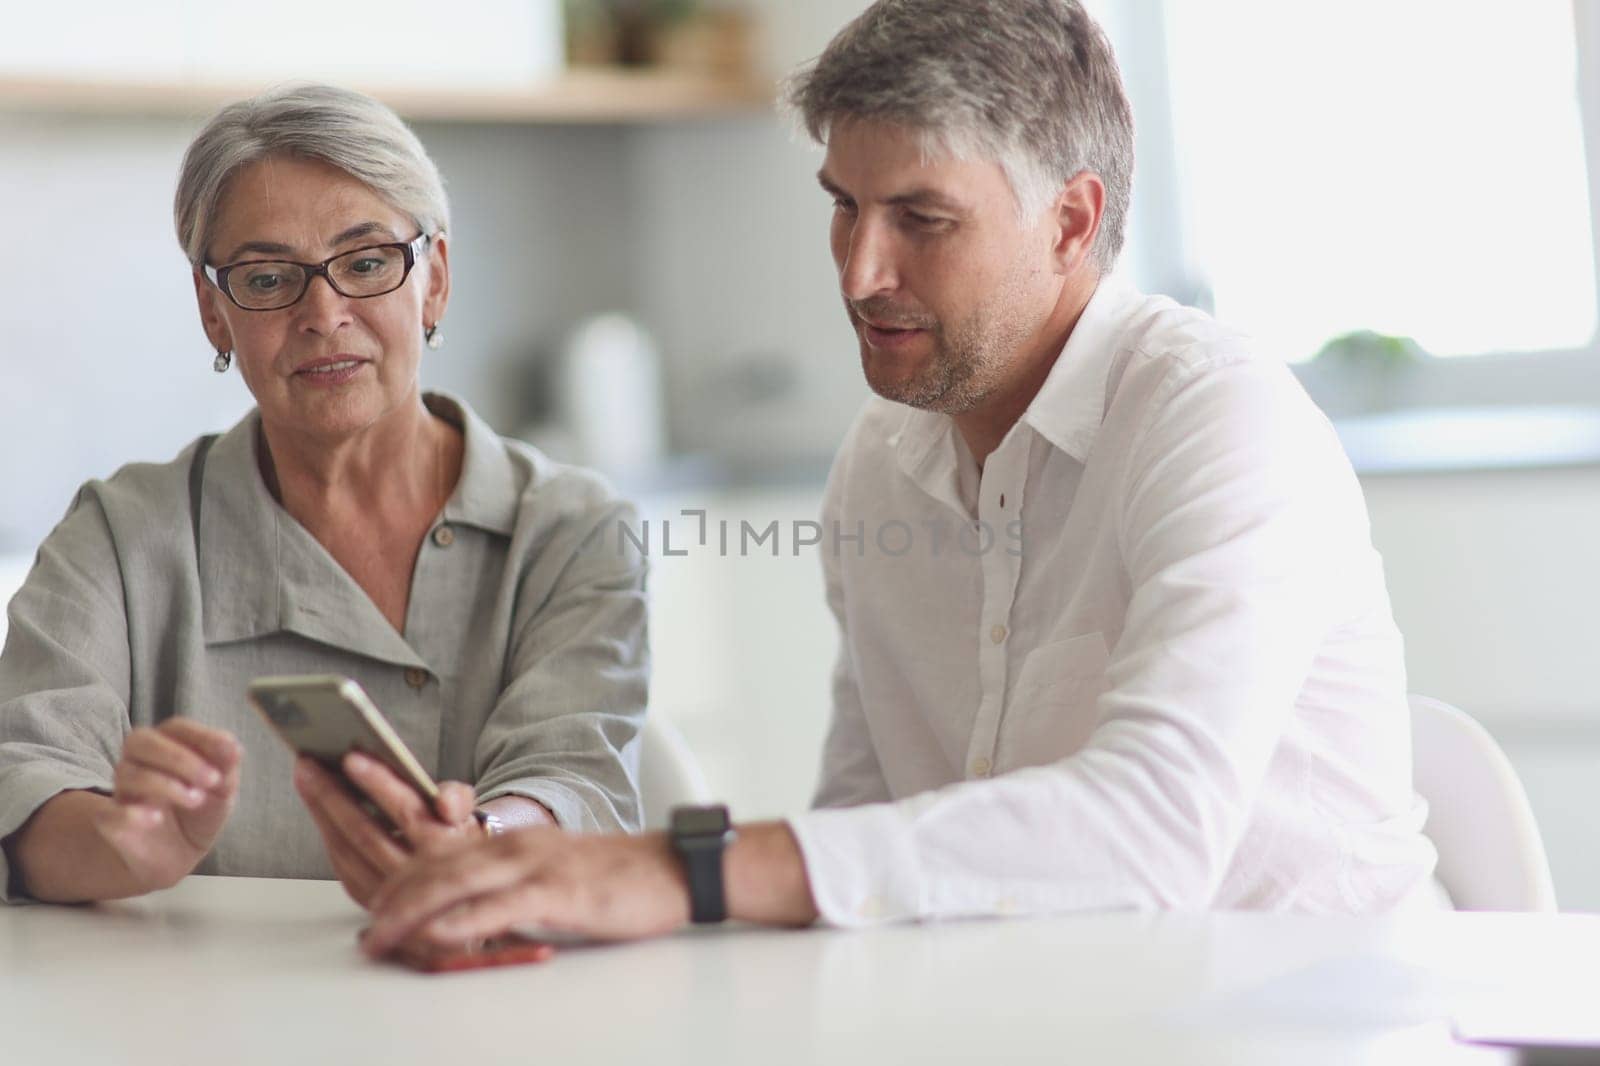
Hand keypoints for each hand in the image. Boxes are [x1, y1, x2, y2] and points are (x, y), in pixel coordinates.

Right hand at [95, 719, 242, 892]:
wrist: (178, 857)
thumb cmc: (198, 813)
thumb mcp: (222, 790)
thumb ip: (226, 767)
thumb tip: (233, 747)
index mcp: (167, 745)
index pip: (176, 727)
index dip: (203, 736)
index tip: (230, 751)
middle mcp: (138, 761)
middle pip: (142, 741)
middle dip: (180, 757)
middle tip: (213, 779)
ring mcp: (122, 791)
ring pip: (129, 773)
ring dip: (166, 784)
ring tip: (196, 800)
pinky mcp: (110, 821)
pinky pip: (108, 812)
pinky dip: (131, 813)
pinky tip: (156, 818)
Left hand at [292, 751, 479, 908]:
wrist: (464, 890)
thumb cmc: (460, 841)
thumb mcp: (472, 815)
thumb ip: (457, 799)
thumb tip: (445, 803)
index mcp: (446, 850)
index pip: (407, 812)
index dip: (379, 784)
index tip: (352, 758)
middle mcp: (417, 880)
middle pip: (365, 833)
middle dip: (332, 795)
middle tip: (308, 763)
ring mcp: (392, 898)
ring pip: (347, 852)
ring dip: (321, 812)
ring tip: (306, 777)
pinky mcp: (373, 903)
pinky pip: (343, 867)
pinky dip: (328, 835)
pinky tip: (318, 809)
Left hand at [361, 829, 691, 958]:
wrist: (671, 868)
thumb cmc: (614, 880)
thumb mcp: (551, 875)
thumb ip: (509, 889)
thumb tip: (469, 920)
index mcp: (510, 840)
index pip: (438, 848)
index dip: (394, 863)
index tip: (360, 881)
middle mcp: (514, 845)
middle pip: (433, 862)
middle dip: (387, 885)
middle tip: (358, 913)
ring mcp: (534, 865)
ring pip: (455, 882)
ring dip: (409, 910)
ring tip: (377, 935)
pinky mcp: (557, 891)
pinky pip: (499, 906)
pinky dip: (463, 921)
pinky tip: (437, 934)